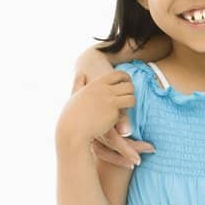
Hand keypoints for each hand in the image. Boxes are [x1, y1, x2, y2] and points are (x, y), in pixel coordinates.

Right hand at [70, 52, 154, 168]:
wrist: (73, 130)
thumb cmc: (71, 116)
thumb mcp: (75, 95)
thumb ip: (78, 84)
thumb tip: (81, 74)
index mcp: (94, 83)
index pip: (116, 74)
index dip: (125, 78)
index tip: (127, 85)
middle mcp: (103, 87)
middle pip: (127, 82)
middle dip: (131, 89)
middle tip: (130, 97)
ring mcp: (109, 97)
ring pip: (131, 92)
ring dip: (132, 100)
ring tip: (128, 107)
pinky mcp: (114, 108)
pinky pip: (129, 104)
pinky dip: (128, 109)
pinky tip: (124, 116)